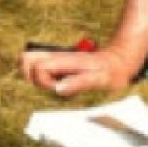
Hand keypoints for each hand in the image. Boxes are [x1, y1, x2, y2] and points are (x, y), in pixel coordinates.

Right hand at [19, 45, 136, 96]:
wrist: (121, 59)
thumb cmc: (112, 71)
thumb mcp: (101, 78)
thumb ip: (80, 82)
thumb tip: (58, 88)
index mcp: (65, 60)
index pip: (37, 67)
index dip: (43, 81)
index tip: (59, 86)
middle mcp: (57, 57)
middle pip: (26, 60)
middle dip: (32, 77)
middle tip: (54, 84)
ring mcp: (57, 59)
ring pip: (31, 64)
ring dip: (37, 78)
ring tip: (58, 84)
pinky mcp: (59, 63)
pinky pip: (40, 68)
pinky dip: (43, 78)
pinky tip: (61, 82)